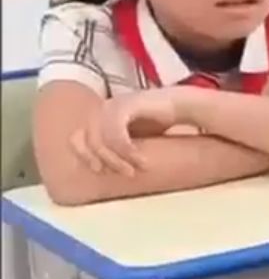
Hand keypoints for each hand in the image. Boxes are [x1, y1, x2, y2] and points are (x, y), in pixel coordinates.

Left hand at [68, 88, 193, 176]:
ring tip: (134, 170)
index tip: (99, 170)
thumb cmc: (158, 123)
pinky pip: (117, 132)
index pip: (76, 137)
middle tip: (125, 173)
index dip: (84, 155)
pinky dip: (127, 150)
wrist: (182, 105)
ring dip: (117, 159)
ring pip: (101, 139)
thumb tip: (101, 169)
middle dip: (106, 160)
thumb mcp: (131, 139)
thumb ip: (115, 148)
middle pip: (88, 141)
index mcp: (99, 117)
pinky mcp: (127, 105)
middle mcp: (102, 110)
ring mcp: (113, 105)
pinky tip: (141, 160)